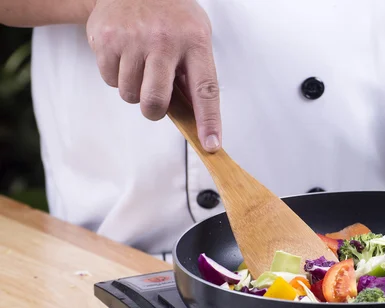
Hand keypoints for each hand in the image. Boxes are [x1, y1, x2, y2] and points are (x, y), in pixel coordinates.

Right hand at [86, 0, 220, 151]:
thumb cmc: (171, 16)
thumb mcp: (195, 37)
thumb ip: (195, 76)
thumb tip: (194, 118)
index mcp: (195, 42)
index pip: (205, 90)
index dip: (209, 121)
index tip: (211, 145)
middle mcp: (165, 40)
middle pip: (155, 101)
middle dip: (153, 111)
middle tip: (154, 101)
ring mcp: (133, 38)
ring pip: (129, 95)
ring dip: (134, 90)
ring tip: (140, 65)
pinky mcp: (106, 39)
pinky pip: (109, 80)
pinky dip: (116, 75)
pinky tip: (124, 55)